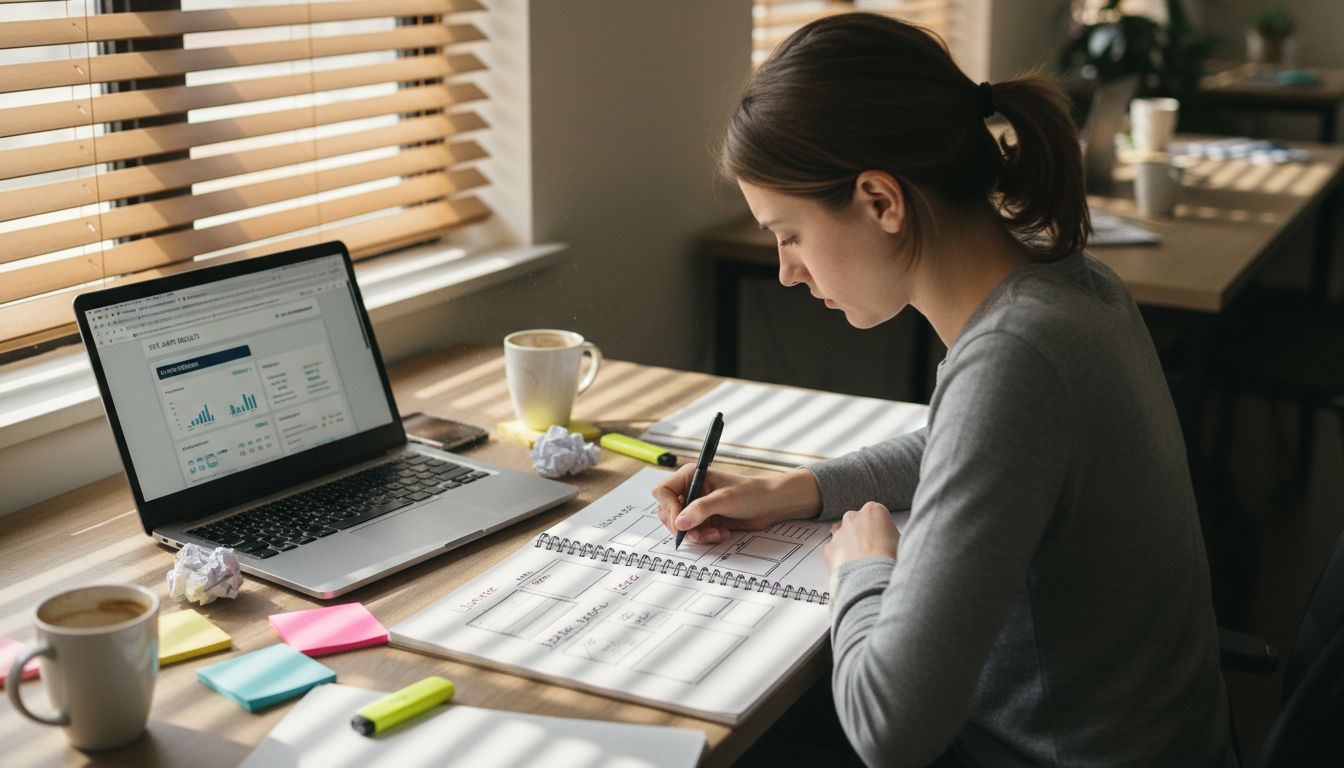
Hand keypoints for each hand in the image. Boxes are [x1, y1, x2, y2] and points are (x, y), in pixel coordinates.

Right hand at [652, 465, 821, 545]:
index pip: (663, 491)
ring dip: (696, 535)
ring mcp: (695, 507)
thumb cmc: (751, 493)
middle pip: (667, 512)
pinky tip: (721, 533)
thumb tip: (678, 522)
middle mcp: (689, 490)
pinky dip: (705, 537)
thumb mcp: (724, 500)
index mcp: (690, 476)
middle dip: (683, 526)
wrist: (771, 505)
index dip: (668, 508)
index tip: (680, 521)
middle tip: (698, 533)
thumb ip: (700, 510)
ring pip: (680, 527)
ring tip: (716, 533)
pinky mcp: (703, 520)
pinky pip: (693, 534)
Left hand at [823, 502, 900, 571]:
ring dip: (849, 543)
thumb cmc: (889, 560)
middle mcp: (853, 517)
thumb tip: (889, 540)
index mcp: (873, 510)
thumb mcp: (901, 541)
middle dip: (862, 533)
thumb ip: (891, 534)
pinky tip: (851, 567)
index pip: (876, 515)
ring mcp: (838, 532)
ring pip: (842, 534)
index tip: (884, 539)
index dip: (880, 529)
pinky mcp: (829, 548)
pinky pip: (834, 550)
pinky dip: (840, 557)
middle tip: (872, 550)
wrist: (871, 579)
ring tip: (860, 560)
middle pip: (857, 522)